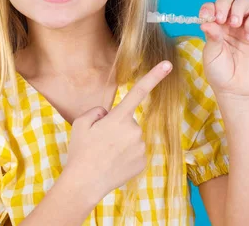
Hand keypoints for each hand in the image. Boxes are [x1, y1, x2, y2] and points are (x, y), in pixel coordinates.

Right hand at [63, 60, 172, 201]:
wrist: (85, 183)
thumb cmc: (81, 152)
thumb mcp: (81, 123)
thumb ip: (97, 111)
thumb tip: (108, 114)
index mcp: (119, 118)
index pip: (138, 91)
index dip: (154, 76)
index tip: (167, 64)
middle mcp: (134, 130)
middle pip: (128, 121)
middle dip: (117, 127)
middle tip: (100, 142)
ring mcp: (141, 147)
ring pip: (132, 137)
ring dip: (121, 142)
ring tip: (105, 154)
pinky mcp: (143, 162)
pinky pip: (135, 152)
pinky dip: (126, 156)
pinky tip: (114, 163)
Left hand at [199, 0, 248, 97]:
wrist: (234, 87)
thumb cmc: (219, 70)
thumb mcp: (211, 54)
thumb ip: (211, 37)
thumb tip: (206, 22)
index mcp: (214, 24)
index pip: (212, 6)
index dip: (209, 7)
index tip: (206, 16)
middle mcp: (229, 21)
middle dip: (224, 3)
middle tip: (221, 19)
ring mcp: (244, 25)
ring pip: (245, 1)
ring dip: (238, 8)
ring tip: (235, 25)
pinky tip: (248, 37)